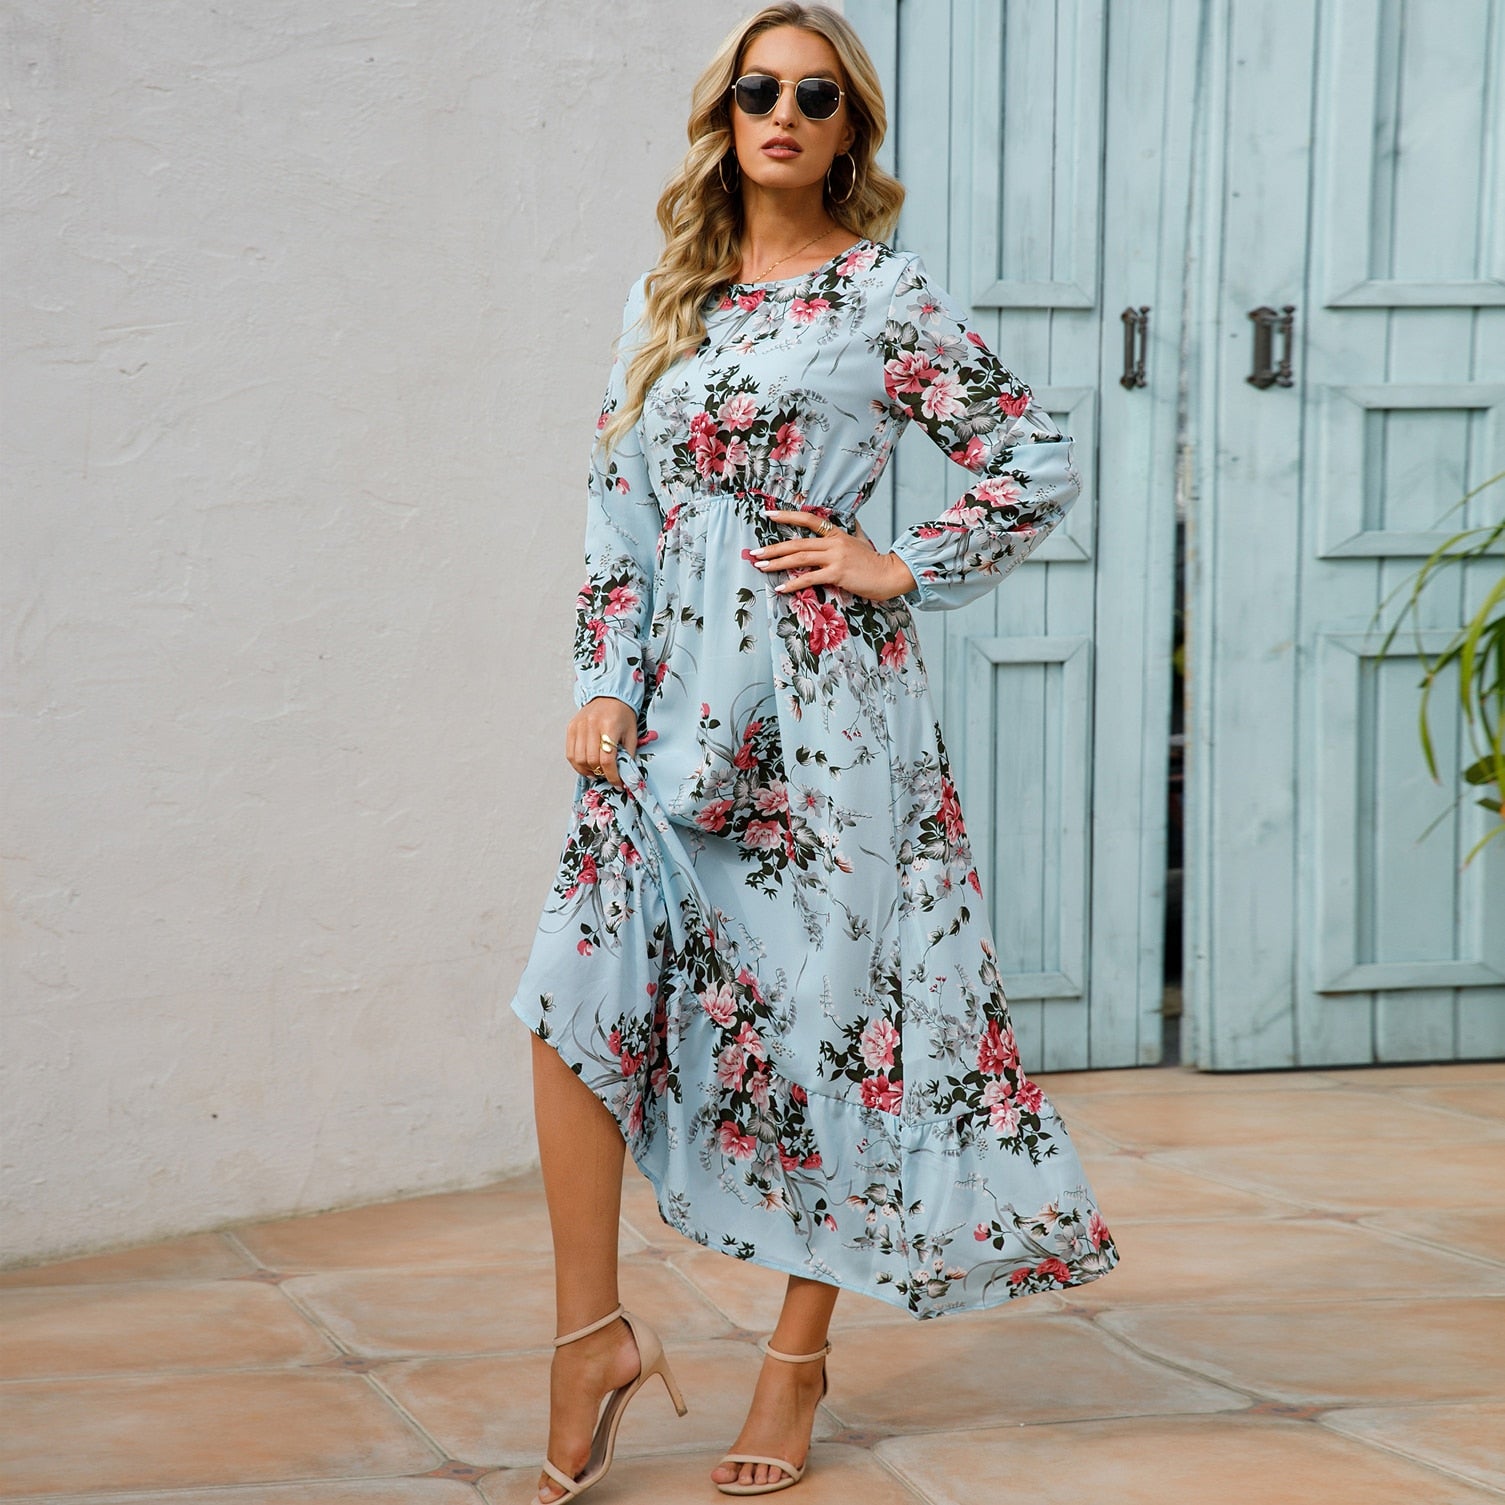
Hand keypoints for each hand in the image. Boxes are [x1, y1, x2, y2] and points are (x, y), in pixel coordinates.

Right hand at [566, 696, 637, 788]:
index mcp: (609, 725)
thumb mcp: (631, 733)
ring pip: (578, 759)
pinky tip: (586, 767)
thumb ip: (628, 754)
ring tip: (597, 772)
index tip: (617, 784)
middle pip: (591, 760)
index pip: (607, 759)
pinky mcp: (571, 727)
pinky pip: (570, 753)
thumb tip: (625, 776)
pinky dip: (577, 764)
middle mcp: (591, 725)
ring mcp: (579, 726)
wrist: (609, 695)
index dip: (612, 776)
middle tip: (608, 776)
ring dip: (588, 770)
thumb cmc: (622, 715)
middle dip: (601, 773)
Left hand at [752, 511, 917, 601]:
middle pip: (797, 542)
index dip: (787, 516)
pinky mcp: (837, 573)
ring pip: (799, 558)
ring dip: (777, 563)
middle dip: (773, 547)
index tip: (768, 515)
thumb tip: (852, 521)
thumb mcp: (862, 541)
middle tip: (754, 552)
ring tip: (761, 566)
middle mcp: (833, 543)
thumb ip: (852, 532)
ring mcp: (835, 557)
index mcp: (837, 534)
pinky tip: (780, 587)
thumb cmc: (875, 562)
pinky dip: (792, 583)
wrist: (891, 575)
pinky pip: (809, 578)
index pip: (808, 519)